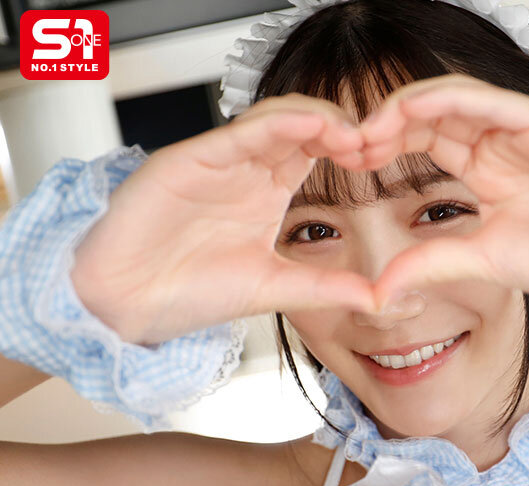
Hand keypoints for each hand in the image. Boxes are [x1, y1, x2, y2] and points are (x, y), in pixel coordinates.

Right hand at [71, 94, 375, 345]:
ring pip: (275, 118)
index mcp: (266, 192)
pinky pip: (240, 130)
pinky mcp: (192, 158)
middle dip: (339, 127)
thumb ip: (326, 287)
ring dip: (316, 119)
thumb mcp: (274, 288)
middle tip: (371, 142)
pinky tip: (311, 127)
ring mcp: (220, 161)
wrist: (128, 306)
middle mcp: (246, 170)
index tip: (379, 160)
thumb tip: (380, 299)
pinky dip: (278, 124)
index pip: (314, 152)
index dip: (348, 148)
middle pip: (301, 127)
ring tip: (349, 134)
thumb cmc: (190, 293)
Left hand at [357, 74, 528, 313]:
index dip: (386, 148)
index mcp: (489, 173)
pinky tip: (409, 111)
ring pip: (453, 99)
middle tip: (350, 144)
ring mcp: (523, 131)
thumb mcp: (483, 261)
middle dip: (386, 125)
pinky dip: (446, 99)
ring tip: (370, 129)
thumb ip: (431, 263)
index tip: (350, 164)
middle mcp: (502, 146)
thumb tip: (378, 289)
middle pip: (432, 117)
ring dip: (407, 108)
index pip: (427, 143)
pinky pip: (487, 99)